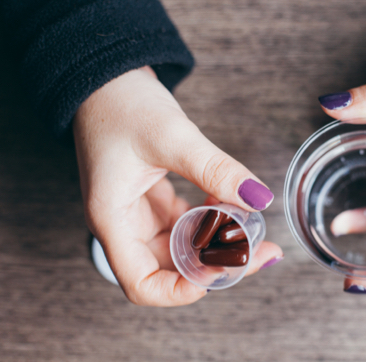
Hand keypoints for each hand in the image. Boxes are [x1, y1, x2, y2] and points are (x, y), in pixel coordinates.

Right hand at [73, 67, 282, 305]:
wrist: (106, 75)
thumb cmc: (119, 103)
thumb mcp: (171, 136)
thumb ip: (215, 169)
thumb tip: (259, 198)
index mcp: (112, 218)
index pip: (140, 282)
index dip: (179, 291)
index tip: (220, 275)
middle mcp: (123, 223)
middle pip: (169, 269)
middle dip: (214, 267)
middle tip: (259, 253)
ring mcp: (139, 212)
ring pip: (181, 247)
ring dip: (216, 244)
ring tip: (253, 231)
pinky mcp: (153, 198)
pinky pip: (185, 223)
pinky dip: (210, 220)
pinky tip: (232, 205)